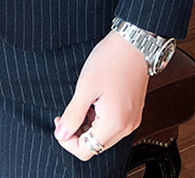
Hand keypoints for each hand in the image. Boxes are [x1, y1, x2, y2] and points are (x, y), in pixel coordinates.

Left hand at [54, 30, 148, 160]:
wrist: (134, 43)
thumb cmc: (111, 60)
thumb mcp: (85, 87)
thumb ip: (73, 114)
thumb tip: (61, 134)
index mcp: (115, 124)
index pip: (86, 151)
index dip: (67, 141)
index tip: (60, 122)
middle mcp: (126, 127)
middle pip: (96, 146)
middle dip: (77, 134)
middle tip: (67, 113)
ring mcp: (132, 119)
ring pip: (104, 136)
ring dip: (88, 126)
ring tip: (82, 103)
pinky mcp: (133, 111)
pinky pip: (113, 125)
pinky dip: (99, 120)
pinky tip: (94, 102)